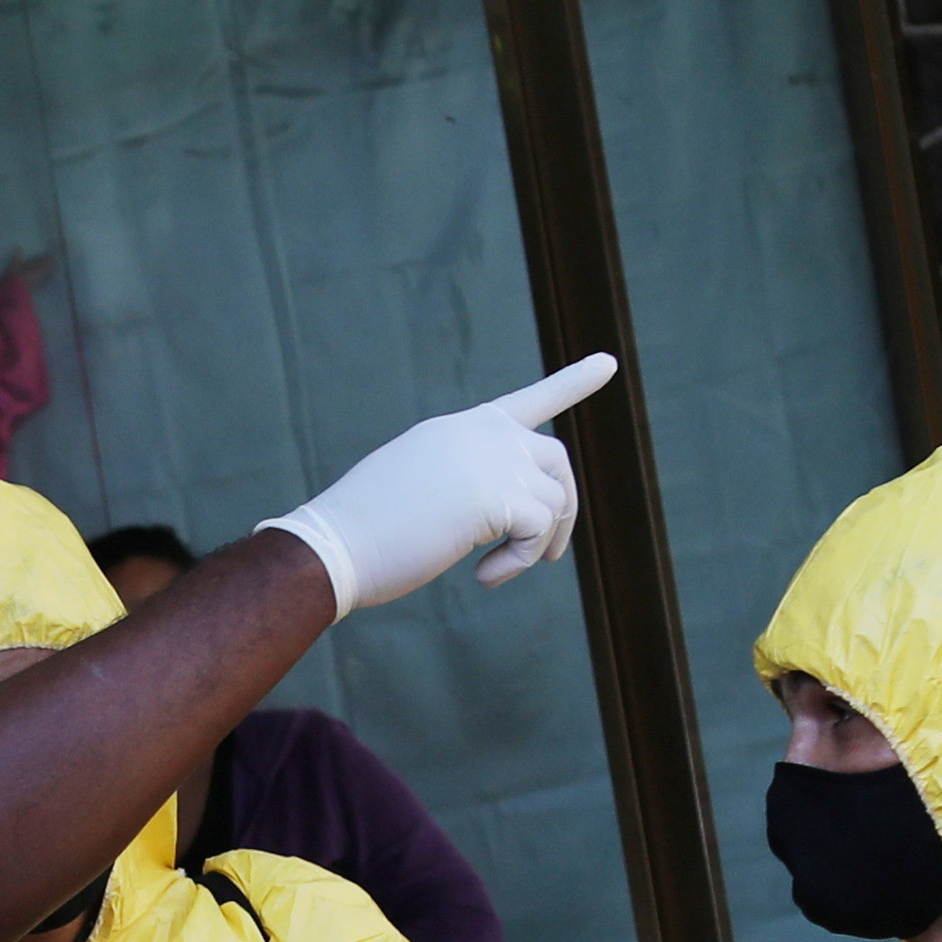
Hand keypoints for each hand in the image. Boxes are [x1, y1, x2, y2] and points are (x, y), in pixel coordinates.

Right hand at [274, 354, 610, 609]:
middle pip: (556, 459)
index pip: (528, 401)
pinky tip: (484, 577)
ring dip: (538, 543)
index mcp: (461, 429)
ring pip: (554, 500)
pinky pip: (538, 530)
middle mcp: (482, 434)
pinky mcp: (497, 495)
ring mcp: (492, 459)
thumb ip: (466, 484)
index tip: (607, 363)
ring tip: (496, 570)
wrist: (334, 545)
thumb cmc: (363, 532)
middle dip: (562, 508)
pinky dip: (521, 562)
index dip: (572, 383)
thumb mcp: (419, 490)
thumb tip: (504, 512)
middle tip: (548, 553)